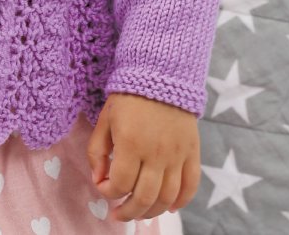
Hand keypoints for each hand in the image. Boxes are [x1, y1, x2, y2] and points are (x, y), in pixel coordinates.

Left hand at [87, 92, 200, 221]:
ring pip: (167, 198)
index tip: (104, 187)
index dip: (109, 192)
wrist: (160, 73)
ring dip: (152, 212)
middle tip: (118, 214)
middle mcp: (156, 153)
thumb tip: (98, 180)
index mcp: (131, 143)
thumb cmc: (128, 97)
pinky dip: (181, 202)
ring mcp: (177, 154)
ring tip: (139, 213)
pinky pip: (190, 185)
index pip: (120, 184)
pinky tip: (169, 207)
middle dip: (128, 211)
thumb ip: (96, 151)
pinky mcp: (192, 151)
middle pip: (144, 198)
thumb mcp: (105, 119)